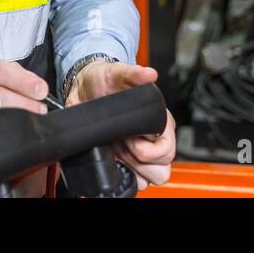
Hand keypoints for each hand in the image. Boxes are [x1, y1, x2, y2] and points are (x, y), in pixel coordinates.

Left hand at [65, 61, 175, 189]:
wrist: (86, 87)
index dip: (148, 150)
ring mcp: (139, 152)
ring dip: (131, 168)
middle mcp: (152, 139)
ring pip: (148, 178)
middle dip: (139, 161)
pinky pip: (131, 179)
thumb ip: (134, 73)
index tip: (131, 140)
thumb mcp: (118, 73)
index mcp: (159, 121)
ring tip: (117, 148)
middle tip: (122, 144)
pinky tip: (111, 155)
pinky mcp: (124, 160)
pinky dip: (121, 173)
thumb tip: (149, 74)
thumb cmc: (107, 80)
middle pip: (161, 170)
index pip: (167, 151)